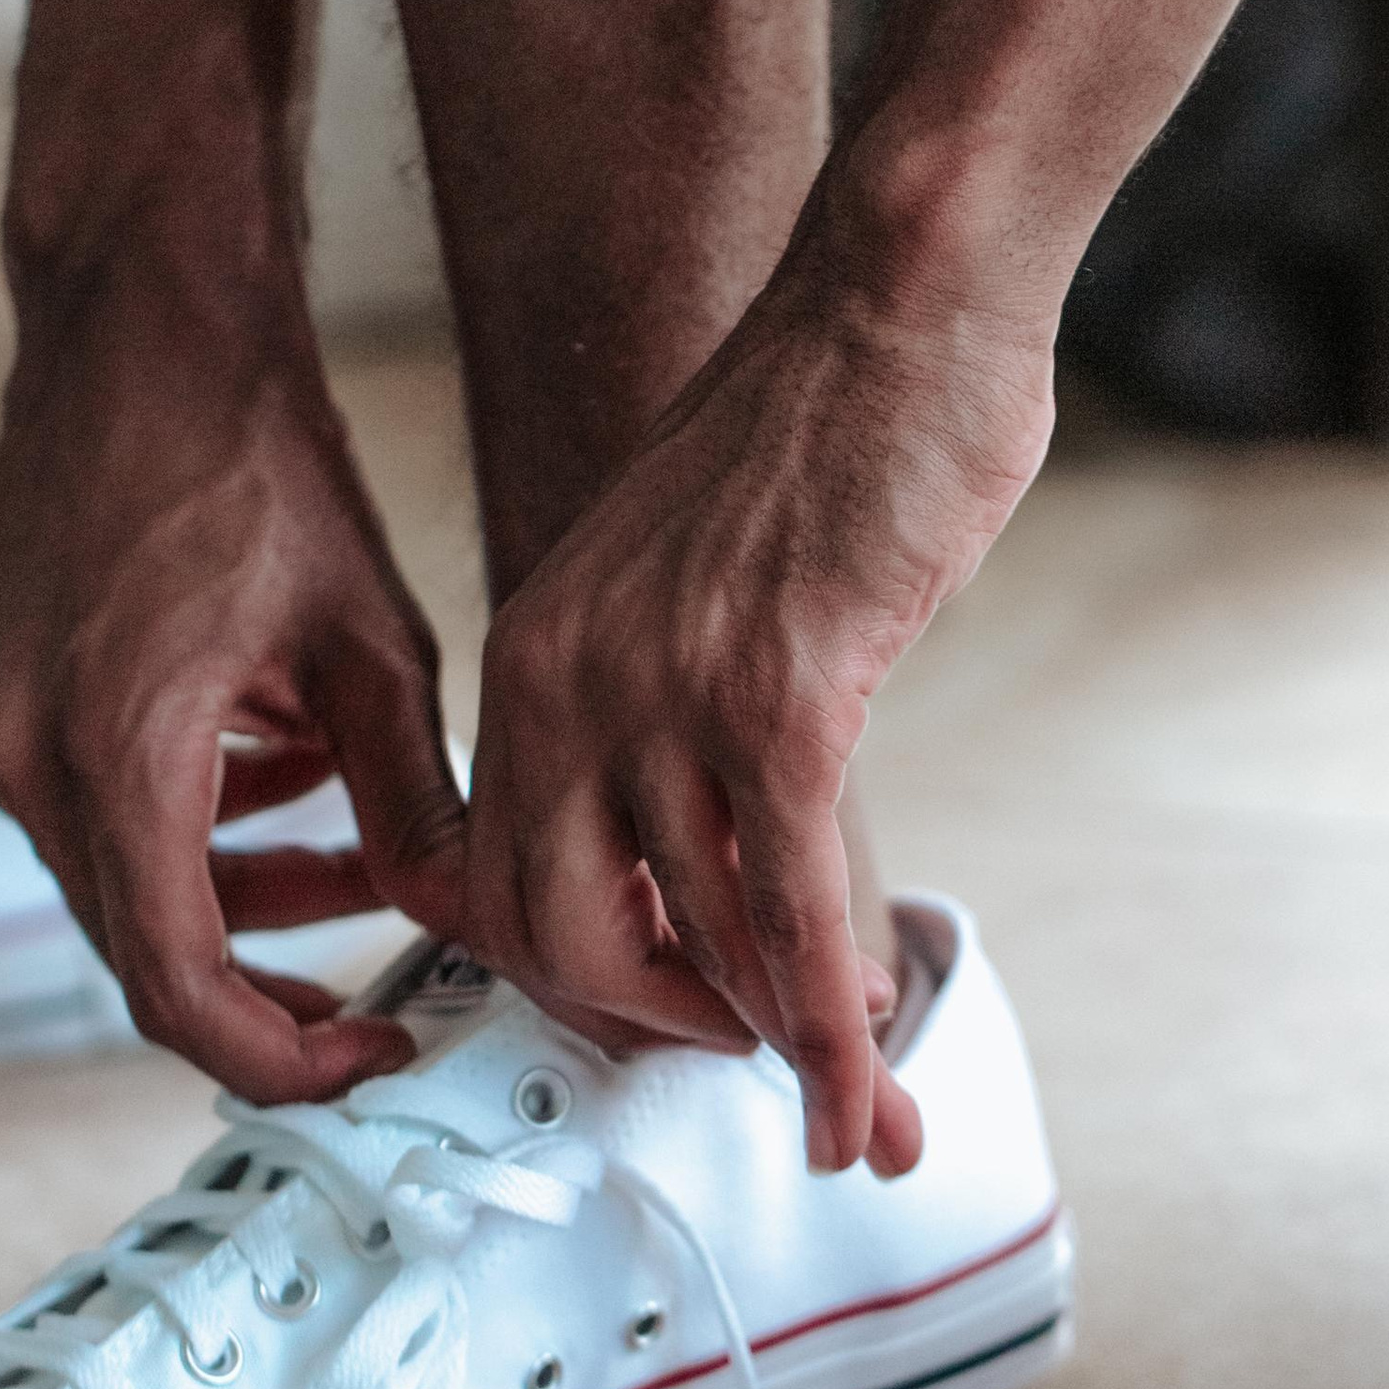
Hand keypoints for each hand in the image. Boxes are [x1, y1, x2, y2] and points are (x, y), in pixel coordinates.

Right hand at [0, 265, 466, 1102]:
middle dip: (268, 978)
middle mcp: (14, 759)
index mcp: (113, 755)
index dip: (280, 1052)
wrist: (138, 331)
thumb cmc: (261, 463)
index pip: (180, 987)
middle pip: (141, 945)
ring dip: (231, 889)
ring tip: (358, 852)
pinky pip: (81, 812)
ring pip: (115, 881)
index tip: (370, 1054)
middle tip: (377, 993)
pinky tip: (275, 762)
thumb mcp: (374, 645)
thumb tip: (469, 930)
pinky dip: (179, 819)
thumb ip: (415, 807)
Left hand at [463, 217, 1055, 1174]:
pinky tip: (861, 1075)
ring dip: (774, 1041)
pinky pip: (788, 910)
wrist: (895, 298)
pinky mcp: (779, 697)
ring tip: (847, 1089)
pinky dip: (823, 1019)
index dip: (574, 976)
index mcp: (530, 655)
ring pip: (692, 942)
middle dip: (649, 1029)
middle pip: (550, 939)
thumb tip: (706, 846)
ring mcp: (665, 693)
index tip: (667, 1006)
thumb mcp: (682, 582)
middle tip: (741, 1053)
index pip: (493, 875)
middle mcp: (566, 683)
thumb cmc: (824, 434)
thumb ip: (660, 704)